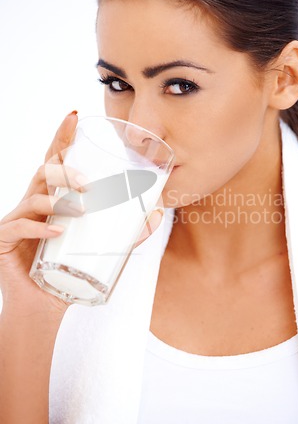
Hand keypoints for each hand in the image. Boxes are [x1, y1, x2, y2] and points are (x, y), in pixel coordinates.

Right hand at [0, 112, 163, 316]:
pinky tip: (57, 231)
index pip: (56, 161)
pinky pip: (19, 227)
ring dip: (58, 198)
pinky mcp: (5, 241)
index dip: (62, 137)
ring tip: (81, 208)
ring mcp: (18, 221)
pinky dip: (39, 228)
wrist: (43, 308)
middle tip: (88, 182)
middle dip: (65, 170)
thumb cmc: (69, 273)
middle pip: (44, 172)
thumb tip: (157, 216)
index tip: (74, 116)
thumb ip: (127, 234)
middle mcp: (34, 204)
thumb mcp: (100, 250)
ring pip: (33, 195)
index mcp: (53, 199)